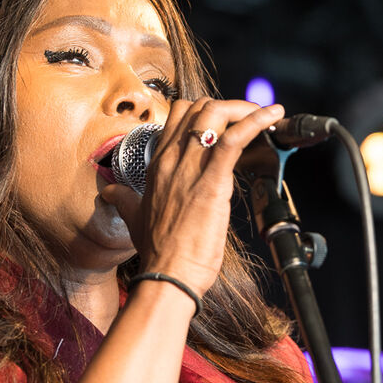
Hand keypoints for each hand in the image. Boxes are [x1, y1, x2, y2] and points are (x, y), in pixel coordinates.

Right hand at [100, 99, 284, 295]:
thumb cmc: (159, 254)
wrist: (167, 276)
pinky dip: (256, 121)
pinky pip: (234, 138)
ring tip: (266, 115)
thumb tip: (110, 193)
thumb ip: (124, 200)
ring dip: (244, 109)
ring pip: (215, 114)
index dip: (205, 111)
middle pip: (199, 108)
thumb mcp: (134, 219)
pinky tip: (272, 116)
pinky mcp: (212, 180)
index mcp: (158, 165)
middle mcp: (172, 160)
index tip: (225, 122)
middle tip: (249, 120)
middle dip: (228, 106)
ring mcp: (191, 168)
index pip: (178, 116)